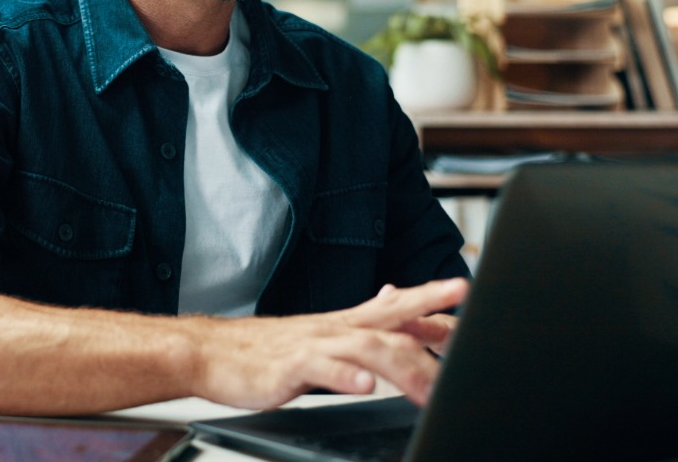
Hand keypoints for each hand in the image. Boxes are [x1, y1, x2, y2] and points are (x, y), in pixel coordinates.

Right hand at [186, 277, 467, 409]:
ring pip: (364, 346)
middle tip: (464, 330)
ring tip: (429, 386)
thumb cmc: (268, 347)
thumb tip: (391, 298)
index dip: (429, 298)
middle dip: (428, 321)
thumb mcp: (321, 332)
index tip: (462, 292)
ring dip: (400, 365)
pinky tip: (365, 385)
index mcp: (343, 322)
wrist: (214, 351)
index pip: (394, 304)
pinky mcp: (290, 365)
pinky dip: (344, 375)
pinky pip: (321, 369)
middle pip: (389, 319)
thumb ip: (359, 320)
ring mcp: (313, 344)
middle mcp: (334, 327)